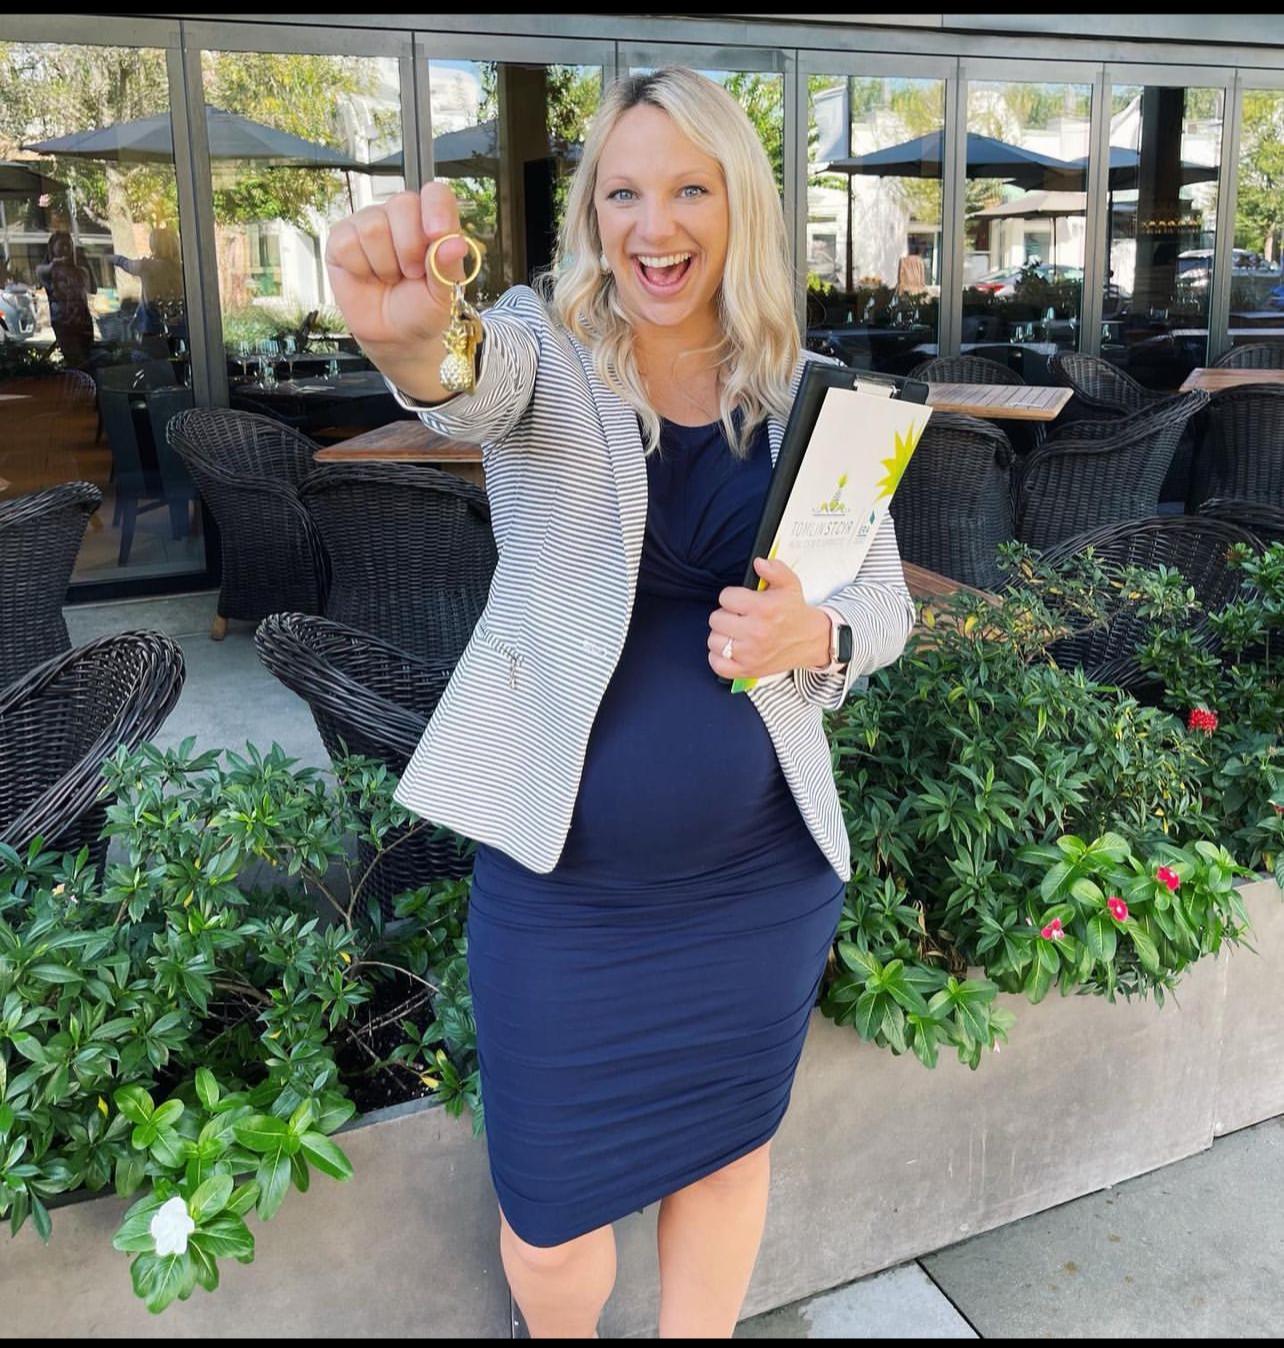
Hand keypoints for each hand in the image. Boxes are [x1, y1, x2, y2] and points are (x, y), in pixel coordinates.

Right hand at [323, 181, 472, 365]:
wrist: (396, 337)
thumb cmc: (422, 310)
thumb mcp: (444, 294)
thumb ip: (448, 267)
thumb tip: (455, 243)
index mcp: (431, 222)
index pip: (435, 194)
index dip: (435, 208)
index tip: (437, 234)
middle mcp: (400, 217)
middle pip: (402, 204)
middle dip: (409, 248)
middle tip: (412, 274)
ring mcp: (369, 224)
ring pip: (374, 226)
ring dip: (385, 264)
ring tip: (390, 278)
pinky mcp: (341, 239)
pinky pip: (348, 243)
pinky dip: (361, 268)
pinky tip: (368, 277)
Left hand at [707, 557, 831, 680]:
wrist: (811, 640)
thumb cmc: (794, 612)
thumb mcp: (790, 584)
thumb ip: (774, 569)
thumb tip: (758, 562)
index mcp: (764, 608)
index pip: (726, 597)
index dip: (732, 597)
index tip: (741, 601)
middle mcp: (756, 632)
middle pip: (716, 619)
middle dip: (726, 615)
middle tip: (739, 617)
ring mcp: (750, 654)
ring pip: (714, 640)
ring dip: (722, 635)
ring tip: (735, 633)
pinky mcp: (747, 670)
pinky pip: (717, 664)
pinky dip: (719, 657)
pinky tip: (731, 649)